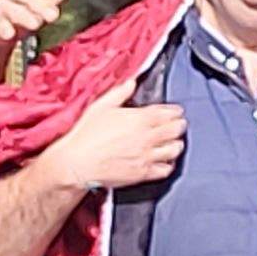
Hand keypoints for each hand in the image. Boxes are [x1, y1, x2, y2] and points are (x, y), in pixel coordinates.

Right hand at [44, 89, 185, 190]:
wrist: (77, 162)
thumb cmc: (86, 135)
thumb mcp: (101, 106)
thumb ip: (120, 93)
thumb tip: (131, 83)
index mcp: (139, 119)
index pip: (169, 113)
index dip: (175, 112)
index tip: (176, 112)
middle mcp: (147, 137)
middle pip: (176, 130)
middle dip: (179, 125)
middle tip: (178, 125)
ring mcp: (146, 156)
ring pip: (174, 149)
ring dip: (176, 144)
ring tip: (173, 142)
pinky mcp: (143, 173)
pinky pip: (165, 169)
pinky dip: (168, 164)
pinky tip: (164, 160)